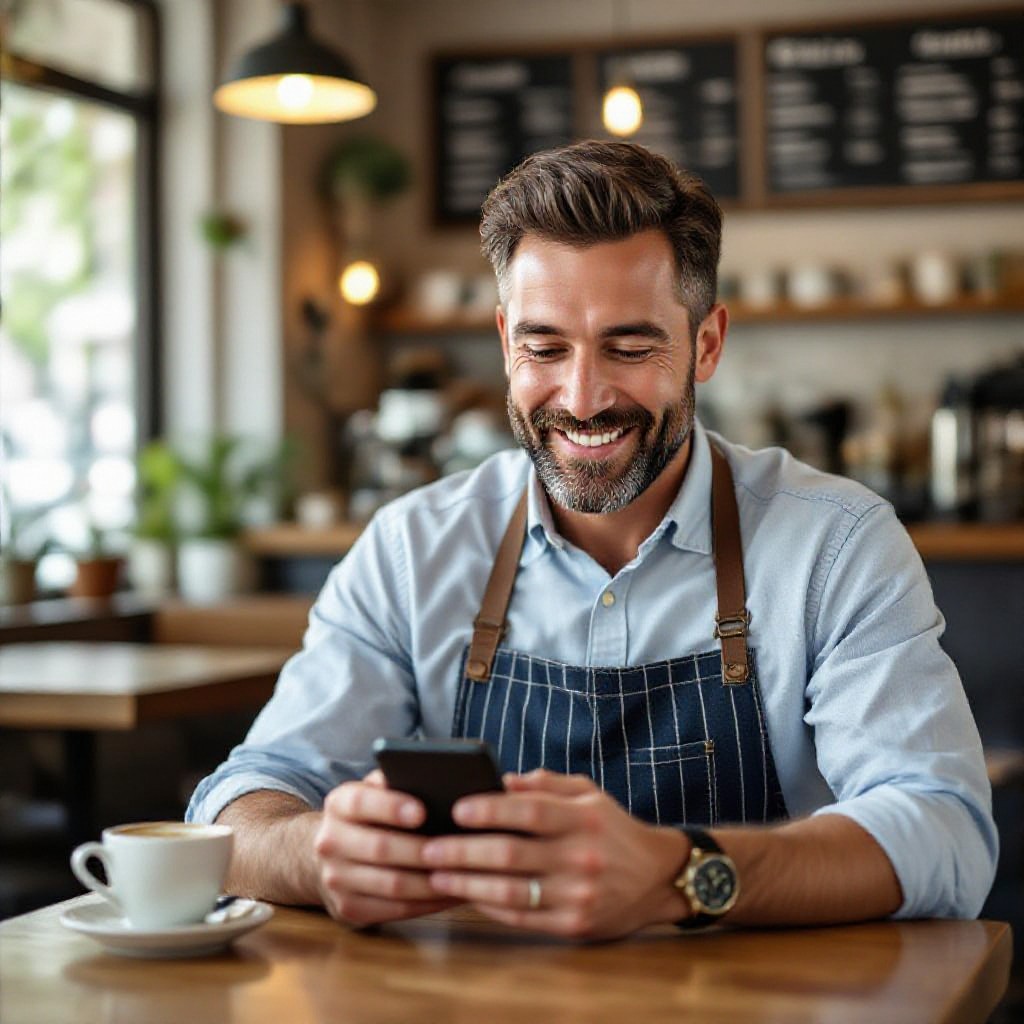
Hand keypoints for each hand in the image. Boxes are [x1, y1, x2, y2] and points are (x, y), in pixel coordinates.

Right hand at [313, 769, 461, 926]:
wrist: (331, 854)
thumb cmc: (371, 815)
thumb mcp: (375, 790)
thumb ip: (396, 782)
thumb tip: (434, 780)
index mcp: (339, 804)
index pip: (361, 802)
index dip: (391, 807)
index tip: (422, 812)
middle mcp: (330, 841)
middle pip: (380, 848)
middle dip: (422, 850)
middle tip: (457, 849)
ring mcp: (335, 879)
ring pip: (391, 884)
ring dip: (431, 882)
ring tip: (462, 874)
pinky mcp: (348, 908)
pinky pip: (395, 910)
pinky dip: (428, 904)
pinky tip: (450, 893)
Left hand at [421, 769, 688, 938]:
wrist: (656, 877)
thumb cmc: (611, 829)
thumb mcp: (588, 794)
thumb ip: (546, 784)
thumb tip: (499, 781)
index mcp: (583, 818)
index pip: (530, 812)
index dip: (490, 810)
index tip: (456, 808)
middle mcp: (581, 856)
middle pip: (511, 854)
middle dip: (463, 851)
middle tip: (428, 847)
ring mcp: (578, 894)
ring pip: (511, 891)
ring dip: (467, 884)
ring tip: (436, 875)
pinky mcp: (574, 924)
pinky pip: (521, 917)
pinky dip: (489, 906)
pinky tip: (467, 895)